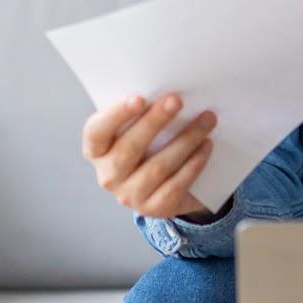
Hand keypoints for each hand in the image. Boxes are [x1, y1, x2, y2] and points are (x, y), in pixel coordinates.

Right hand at [81, 94, 216, 220]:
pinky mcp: (154, 208)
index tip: (139, 98)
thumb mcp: (138, 130)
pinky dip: (194, 163)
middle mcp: (108, 175)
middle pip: (129, 148)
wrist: (164, 187)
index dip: (116, 115)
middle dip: (155, 121)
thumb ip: (141, 114)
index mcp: (97, 150)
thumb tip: (167, 93)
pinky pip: (175, 185)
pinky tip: (206, 145)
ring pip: (157, 167)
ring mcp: (129, 195)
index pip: (96, 132)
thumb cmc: (148, 147)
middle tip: (177, 100)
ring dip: (185, 140)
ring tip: (206, 120)